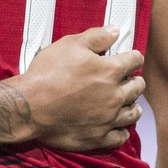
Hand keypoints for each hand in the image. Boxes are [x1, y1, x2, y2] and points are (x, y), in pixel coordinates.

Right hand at [14, 26, 144, 151]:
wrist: (30, 106)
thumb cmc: (47, 73)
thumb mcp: (69, 45)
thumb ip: (96, 37)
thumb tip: (115, 31)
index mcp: (110, 70)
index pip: (134, 61)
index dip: (134, 57)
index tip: (132, 58)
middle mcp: (115, 95)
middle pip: (138, 87)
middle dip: (136, 80)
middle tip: (131, 79)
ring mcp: (108, 118)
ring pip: (132, 113)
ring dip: (133, 105)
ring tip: (131, 103)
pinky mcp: (98, 137)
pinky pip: (120, 137)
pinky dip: (122, 131)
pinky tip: (119, 126)